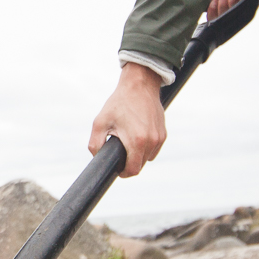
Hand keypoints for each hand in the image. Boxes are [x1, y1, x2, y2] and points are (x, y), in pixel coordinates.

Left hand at [90, 62, 166, 177]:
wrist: (139, 85)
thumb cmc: (119, 103)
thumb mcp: (100, 122)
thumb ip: (95, 144)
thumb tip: (97, 158)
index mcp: (137, 141)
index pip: (132, 170)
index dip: (123, 173)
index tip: (117, 169)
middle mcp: (151, 141)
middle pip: (140, 165)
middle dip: (129, 163)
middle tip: (120, 152)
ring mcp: (159, 137)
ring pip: (148, 158)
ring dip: (138, 155)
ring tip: (128, 142)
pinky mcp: (163, 133)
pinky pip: (154, 149)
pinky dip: (146, 147)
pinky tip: (138, 135)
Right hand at [206, 0, 258, 19]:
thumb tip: (195, 3)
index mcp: (217, 7)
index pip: (212, 19)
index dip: (212, 13)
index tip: (213, 1)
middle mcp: (227, 11)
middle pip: (223, 19)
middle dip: (222, 5)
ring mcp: (239, 12)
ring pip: (233, 15)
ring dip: (232, 0)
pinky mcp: (250, 8)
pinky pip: (245, 9)